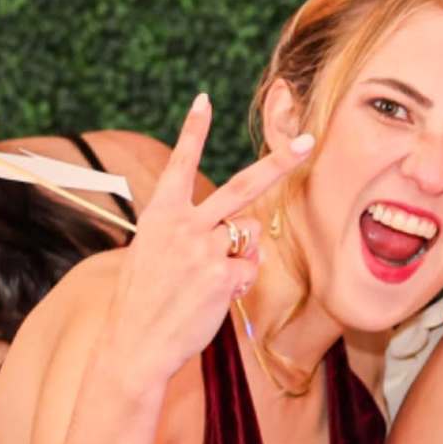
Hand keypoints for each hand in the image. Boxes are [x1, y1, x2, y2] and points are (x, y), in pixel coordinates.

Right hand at [93, 91, 316, 400]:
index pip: (180, 164)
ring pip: (247, 237)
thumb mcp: (151, 254)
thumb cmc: (144, 301)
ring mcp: (206, 249)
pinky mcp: (223, 276)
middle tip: (307, 141)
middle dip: (279, 162)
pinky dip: (237, 283)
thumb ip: (189, 235)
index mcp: (161, 215)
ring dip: (238, 256)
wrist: (135, 343)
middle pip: (242, 186)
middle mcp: (185, 225)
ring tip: (204, 281)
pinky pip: (249, 270)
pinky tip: (211, 299)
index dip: (193, 131)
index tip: (204, 99)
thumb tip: (242, 239)